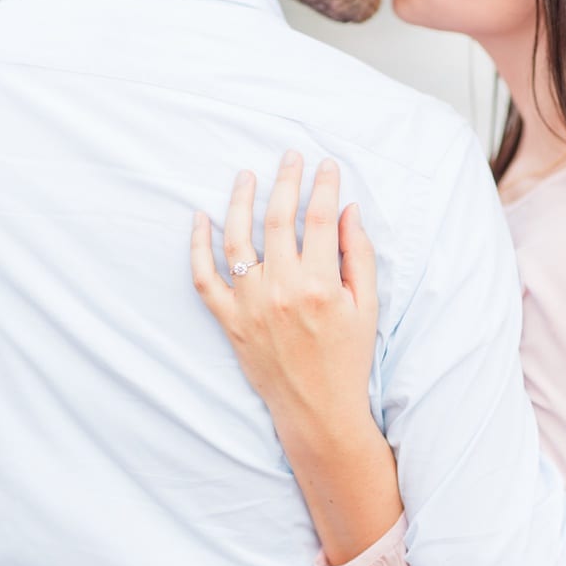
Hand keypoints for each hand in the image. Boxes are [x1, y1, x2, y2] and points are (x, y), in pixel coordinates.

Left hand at [190, 151, 378, 434]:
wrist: (318, 408)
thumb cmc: (348, 357)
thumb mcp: (368, 307)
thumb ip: (358, 257)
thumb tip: (348, 212)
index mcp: (320, 285)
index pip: (320, 220)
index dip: (324, 187)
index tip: (327, 166)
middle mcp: (281, 289)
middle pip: (277, 220)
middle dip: (285, 181)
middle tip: (290, 156)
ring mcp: (250, 304)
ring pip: (237, 239)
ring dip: (240, 201)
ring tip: (246, 175)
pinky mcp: (229, 320)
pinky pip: (203, 278)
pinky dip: (198, 246)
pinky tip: (200, 218)